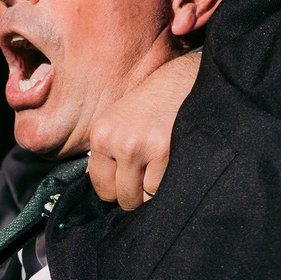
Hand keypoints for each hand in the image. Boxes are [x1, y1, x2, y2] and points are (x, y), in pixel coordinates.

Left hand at [88, 52, 199, 209]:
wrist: (185, 81)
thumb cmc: (153, 103)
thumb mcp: (119, 121)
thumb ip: (107, 154)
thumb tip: (95, 183)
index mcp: (102, 136)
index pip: (101, 187)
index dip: (117, 190)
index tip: (128, 181)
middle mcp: (119, 143)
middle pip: (123, 198)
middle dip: (135, 195)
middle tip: (147, 178)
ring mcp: (143, 149)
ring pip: (143, 198)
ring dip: (153, 193)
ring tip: (161, 172)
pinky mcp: (167, 153)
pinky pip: (162, 190)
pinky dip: (168, 187)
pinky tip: (172, 168)